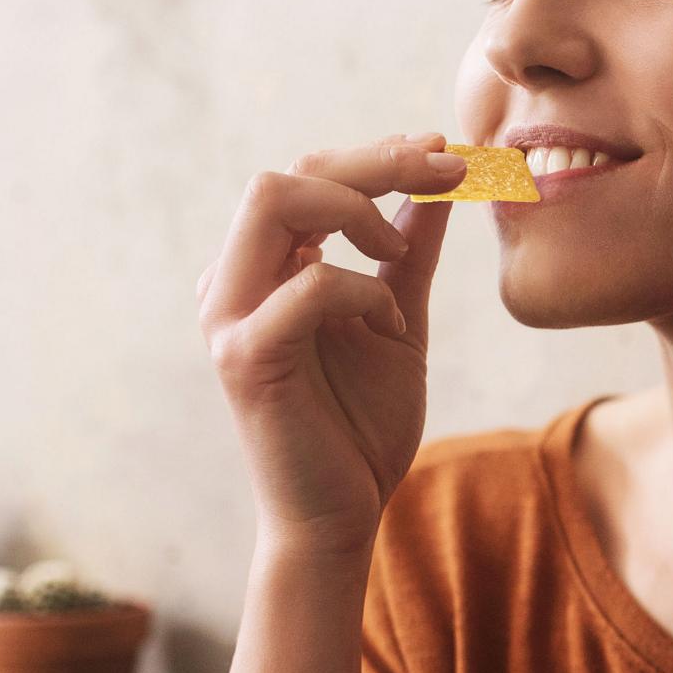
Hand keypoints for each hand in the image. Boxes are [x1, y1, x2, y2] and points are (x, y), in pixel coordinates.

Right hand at [197, 132, 464, 552]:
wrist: (340, 520)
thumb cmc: (360, 427)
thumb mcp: (399, 321)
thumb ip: (409, 252)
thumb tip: (438, 179)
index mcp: (261, 273)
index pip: (303, 179)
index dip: (376, 156)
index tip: (443, 152)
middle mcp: (232, 285)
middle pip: (283, 175)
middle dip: (370, 161)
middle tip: (442, 170)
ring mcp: (229, 318)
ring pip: (272, 201)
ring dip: (356, 207)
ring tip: (398, 252)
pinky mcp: (245, 358)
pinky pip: (309, 285)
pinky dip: (365, 291)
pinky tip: (390, 328)